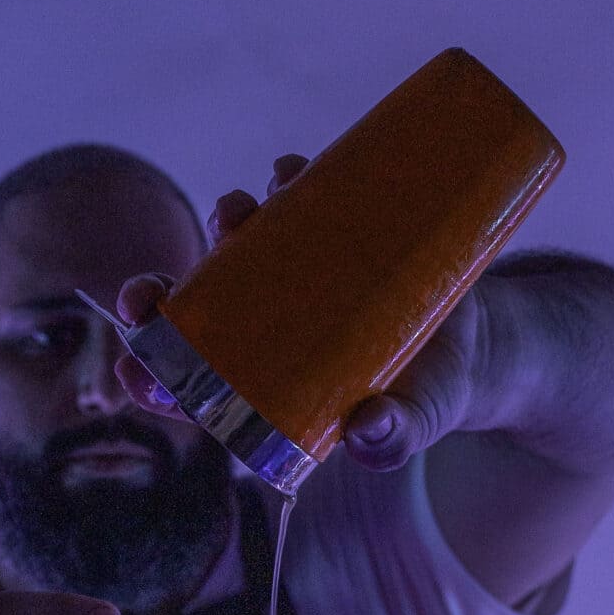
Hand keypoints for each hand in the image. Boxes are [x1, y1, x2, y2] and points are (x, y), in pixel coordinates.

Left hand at [114, 153, 490, 470]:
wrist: (479, 341)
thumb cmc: (430, 396)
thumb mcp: (416, 423)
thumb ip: (392, 440)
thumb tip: (367, 431)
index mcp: (268, 383)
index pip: (193, 388)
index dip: (154, 383)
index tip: (134, 375)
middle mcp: (267, 326)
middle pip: (195, 309)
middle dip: (160, 297)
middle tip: (147, 293)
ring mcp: (296, 275)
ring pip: (238, 245)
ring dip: (226, 225)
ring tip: (240, 215)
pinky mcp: (332, 230)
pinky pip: (297, 199)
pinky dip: (289, 181)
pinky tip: (290, 174)